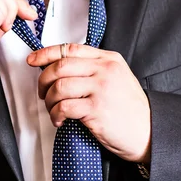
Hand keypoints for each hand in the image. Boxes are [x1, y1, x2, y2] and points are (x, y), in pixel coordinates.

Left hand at [27, 44, 151, 162]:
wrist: (148, 132)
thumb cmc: (130, 110)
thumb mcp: (117, 79)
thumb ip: (94, 70)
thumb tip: (61, 69)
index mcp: (108, 60)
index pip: (70, 49)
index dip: (46, 53)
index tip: (33, 60)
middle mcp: (104, 70)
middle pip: (60, 67)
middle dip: (43, 81)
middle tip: (43, 93)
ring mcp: (101, 88)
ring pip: (59, 87)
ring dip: (50, 101)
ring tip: (54, 110)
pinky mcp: (96, 109)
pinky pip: (64, 107)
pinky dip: (56, 115)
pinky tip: (60, 120)